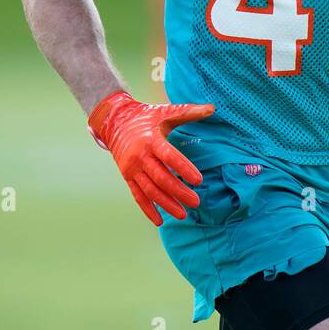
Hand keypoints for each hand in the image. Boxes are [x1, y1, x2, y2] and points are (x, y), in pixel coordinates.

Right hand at [88, 91, 213, 225]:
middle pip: (161, 178)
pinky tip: (159, 221)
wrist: (115, 121)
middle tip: (196, 202)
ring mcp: (132, 168)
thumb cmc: (146, 116)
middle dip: (179, 192)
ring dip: (166, 204)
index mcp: (152, 139)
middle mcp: (140, 156)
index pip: (169, 156)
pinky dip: (148, 209)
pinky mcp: (127, 176)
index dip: (183, 168)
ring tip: (182, 214)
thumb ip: (189, 112)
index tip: (199, 180)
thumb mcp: (166, 111)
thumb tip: (213, 108)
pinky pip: (137, 196)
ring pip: (150, 190)